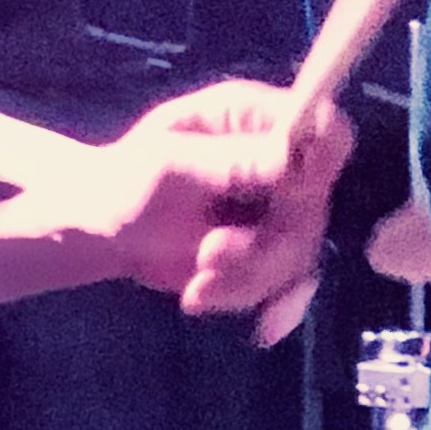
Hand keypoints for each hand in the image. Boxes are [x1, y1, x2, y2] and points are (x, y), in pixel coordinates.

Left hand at [107, 79, 353, 343]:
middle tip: (209, 254)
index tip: (294, 194)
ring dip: (250, 276)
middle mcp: (279, 161)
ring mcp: (280, 209)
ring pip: (300, 251)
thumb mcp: (170, 164)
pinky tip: (223, 310)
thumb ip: (232, 162)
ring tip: (196, 287)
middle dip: (268, 241)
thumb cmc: (126, 177)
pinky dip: (253, 298)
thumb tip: (294, 155)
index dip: (325, 160)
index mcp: (255, 119)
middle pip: (316, 203)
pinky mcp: (271, 252)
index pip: (325, 129)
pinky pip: (285, 283)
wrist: (104, 230)